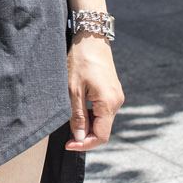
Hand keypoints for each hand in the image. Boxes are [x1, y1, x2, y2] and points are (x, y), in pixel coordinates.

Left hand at [64, 34, 123, 151]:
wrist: (90, 37)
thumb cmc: (80, 61)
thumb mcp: (73, 90)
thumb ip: (77, 116)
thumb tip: (80, 139)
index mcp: (109, 104)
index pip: (101, 136)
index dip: (85, 144)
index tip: (68, 145)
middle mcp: (117, 102)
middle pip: (103, 129)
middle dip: (85, 136)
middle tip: (66, 136)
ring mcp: (116, 96)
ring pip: (102, 120)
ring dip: (88, 124)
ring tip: (70, 121)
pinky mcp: (112, 90)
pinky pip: (103, 109)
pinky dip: (91, 114)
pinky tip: (78, 109)